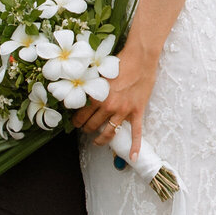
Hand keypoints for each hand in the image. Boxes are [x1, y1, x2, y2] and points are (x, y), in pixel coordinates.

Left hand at [71, 43, 157, 160]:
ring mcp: (123, 111)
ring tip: (97, 142)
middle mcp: (109, 107)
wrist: (140, 57)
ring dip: (101, 140)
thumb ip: (91, 85)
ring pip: (109, 133)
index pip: (81, 116)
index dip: (76, 121)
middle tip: (85, 129)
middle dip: (86, 129)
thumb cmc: (120, 61)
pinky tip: (132, 157)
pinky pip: (136, 133)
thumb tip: (81, 90)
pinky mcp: (137, 112)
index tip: (75, 122)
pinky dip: (134, 146)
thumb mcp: (100, 73)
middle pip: (92, 126)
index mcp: (97, 97)